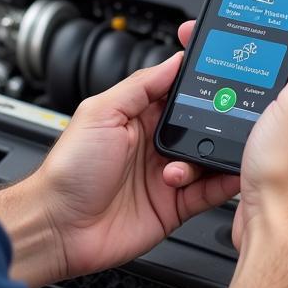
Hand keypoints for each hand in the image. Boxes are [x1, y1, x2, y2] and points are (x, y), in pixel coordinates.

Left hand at [37, 21, 239, 279]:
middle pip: (199, 126)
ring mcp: (165, 175)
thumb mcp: (101, 113)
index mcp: (137, 117)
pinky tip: (228, 176)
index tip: (221, 76)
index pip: (177, 93)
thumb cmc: (69, 169)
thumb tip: (172, 61)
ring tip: (193, 160)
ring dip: (211, 155)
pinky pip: (208, 193)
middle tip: (226, 119)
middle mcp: (154, 144)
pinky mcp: (174, 206)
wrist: (60, 226)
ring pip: (207, 158)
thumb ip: (139, 86)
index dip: (198, 85)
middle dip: (214, 122)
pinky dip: (223, 184)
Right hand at [233, 14, 287, 251]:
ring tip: (231, 89)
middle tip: (238, 58)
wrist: (273, 233)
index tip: (265, 28)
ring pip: (273, 107)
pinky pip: (261, 132)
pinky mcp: (279, 163)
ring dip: (251, 96)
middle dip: (263, 67)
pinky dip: (245, 123)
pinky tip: (232, 123)